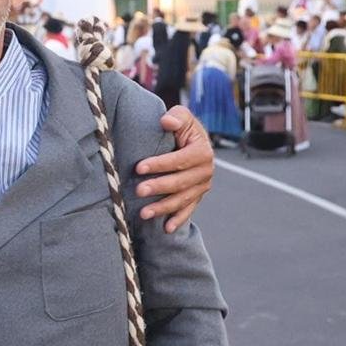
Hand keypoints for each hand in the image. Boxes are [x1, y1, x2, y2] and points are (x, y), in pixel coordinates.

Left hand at [135, 105, 213, 232]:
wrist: (191, 140)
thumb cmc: (181, 127)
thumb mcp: (181, 116)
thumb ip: (176, 116)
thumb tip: (166, 122)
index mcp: (203, 151)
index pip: (179, 160)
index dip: (159, 164)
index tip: (139, 167)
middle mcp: (206, 170)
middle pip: (180, 182)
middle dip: (158, 187)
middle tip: (138, 191)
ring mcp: (203, 185)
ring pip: (183, 199)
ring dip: (163, 208)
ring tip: (144, 213)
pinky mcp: (198, 195)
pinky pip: (189, 209)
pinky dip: (178, 219)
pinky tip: (167, 228)